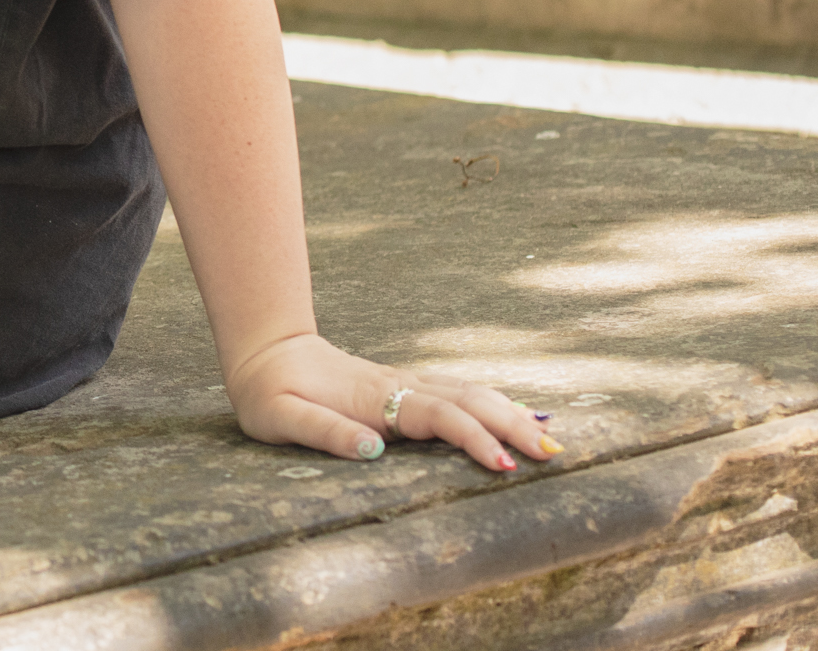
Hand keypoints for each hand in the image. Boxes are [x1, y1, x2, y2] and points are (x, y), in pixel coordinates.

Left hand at [225, 332, 559, 471]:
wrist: (265, 352)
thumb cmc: (269, 392)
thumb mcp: (279, 417)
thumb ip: (323, 431)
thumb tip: (372, 450)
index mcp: (374, 399)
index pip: (437, 417)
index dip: (472, 438)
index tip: (503, 465)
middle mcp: (398, 387)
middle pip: (467, 400)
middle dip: (511, 426)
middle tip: (552, 455)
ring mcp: (404, 384)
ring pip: (467, 393)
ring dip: (510, 414)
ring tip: (550, 441)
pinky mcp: (404, 388)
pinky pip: (457, 393)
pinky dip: (493, 403)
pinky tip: (516, 416)